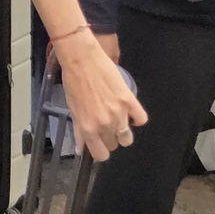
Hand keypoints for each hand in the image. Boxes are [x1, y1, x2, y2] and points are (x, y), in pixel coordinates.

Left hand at [55, 28, 146, 160]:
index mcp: (88, 128)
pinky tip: (130, 113)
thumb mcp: (73, 109)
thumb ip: (79, 130)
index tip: (99, 144)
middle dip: (110, 139)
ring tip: (117, 121)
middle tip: (105, 126)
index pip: (100, 155)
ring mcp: (119, 113)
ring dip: (123, 132)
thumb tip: (81, 148)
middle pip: (114, 145)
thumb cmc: (73, 82)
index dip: (99, 151)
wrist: (82, 59)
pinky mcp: (129, 100)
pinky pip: (141, 119)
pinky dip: (137, 119)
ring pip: (128, 138)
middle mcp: (105, 124)